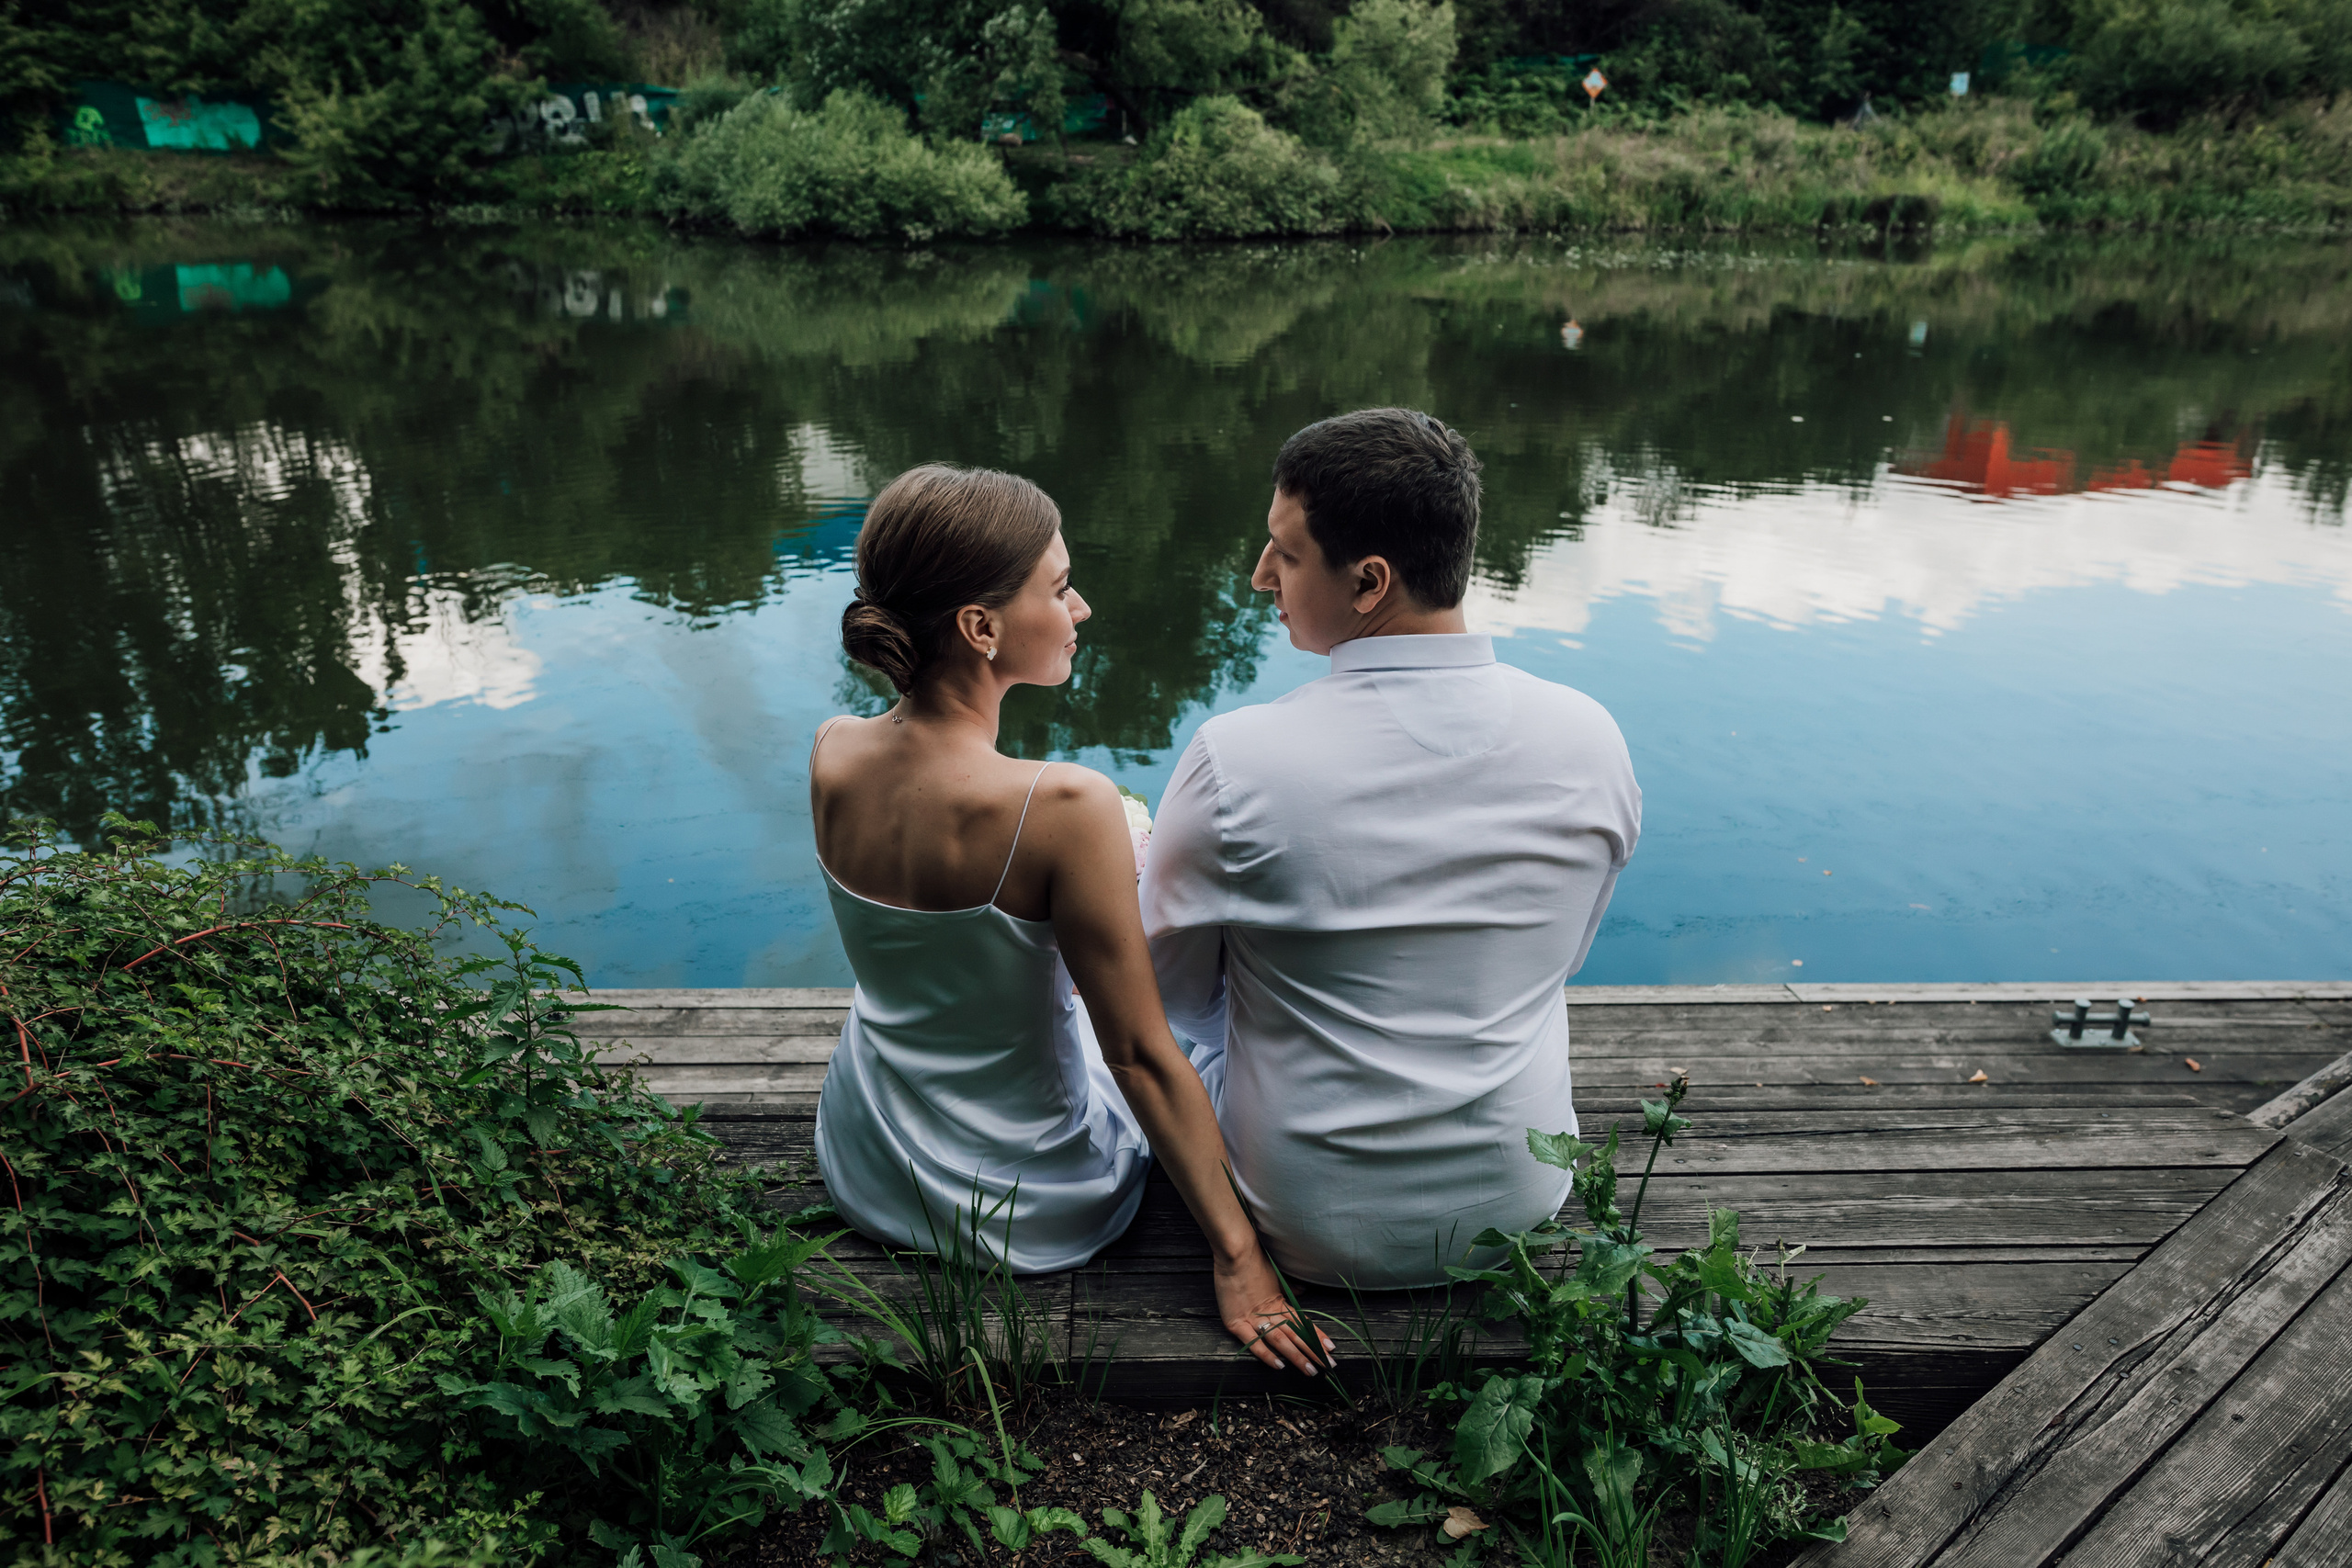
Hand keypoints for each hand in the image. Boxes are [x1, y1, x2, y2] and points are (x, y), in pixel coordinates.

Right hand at [1216, 1245, 1336, 1375]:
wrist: (1235, 1253)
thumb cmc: (1253, 1261)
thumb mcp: (1274, 1275)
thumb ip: (1288, 1287)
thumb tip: (1302, 1291)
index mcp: (1280, 1301)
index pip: (1303, 1323)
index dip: (1317, 1336)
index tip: (1331, 1348)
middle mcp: (1270, 1311)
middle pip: (1297, 1334)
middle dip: (1314, 1351)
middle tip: (1329, 1366)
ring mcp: (1253, 1318)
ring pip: (1281, 1340)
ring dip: (1297, 1356)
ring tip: (1311, 1370)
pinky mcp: (1236, 1323)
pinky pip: (1254, 1342)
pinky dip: (1267, 1354)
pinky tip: (1280, 1365)